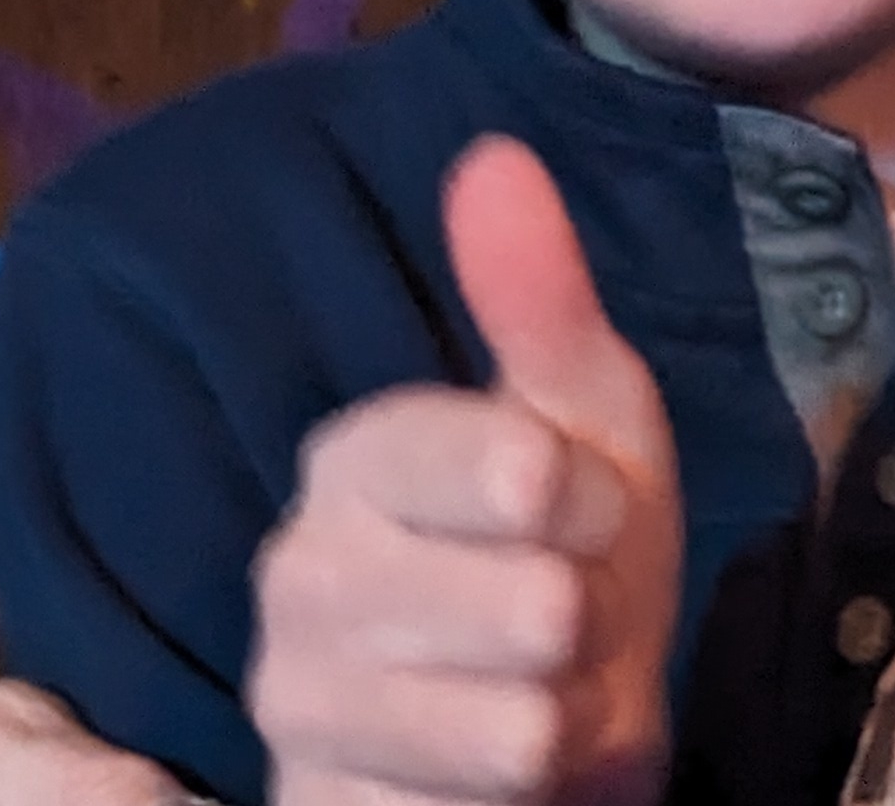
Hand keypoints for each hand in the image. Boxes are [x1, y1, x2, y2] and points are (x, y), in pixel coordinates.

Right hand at [248, 137, 683, 805]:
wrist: (545, 732)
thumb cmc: (570, 554)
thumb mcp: (584, 415)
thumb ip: (537, 296)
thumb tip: (493, 154)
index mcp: (357, 455)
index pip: (518, 467)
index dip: (595, 498)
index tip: (580, 506)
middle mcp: (298, 571)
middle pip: (539, 602)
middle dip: (596, 619)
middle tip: (567, 614)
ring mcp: (299, 705)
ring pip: (524, 719)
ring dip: (574, 715)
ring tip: (543, 689)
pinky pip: (489, 802)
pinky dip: (533, 793)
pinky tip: (497, 770)